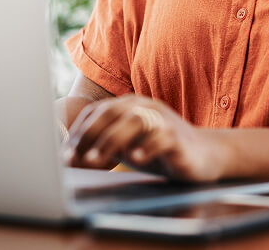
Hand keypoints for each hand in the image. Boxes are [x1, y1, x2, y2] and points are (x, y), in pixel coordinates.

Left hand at [63, 95, 222, 181]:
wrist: (203, 155)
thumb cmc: (159, 150)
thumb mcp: (128, 145)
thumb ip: (105, 146)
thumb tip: (71, 158)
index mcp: (130, 106)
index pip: (98, 112)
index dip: (79, 132)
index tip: (64, 154)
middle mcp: (145, 107)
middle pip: (112, 112)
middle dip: (89, 135)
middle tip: (74, 159)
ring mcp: (163, 120)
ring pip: (134, 121)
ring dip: (111, 141)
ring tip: (95, 161)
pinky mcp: (178, 138)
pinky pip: (161, 138)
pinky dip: (146, 147)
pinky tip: (135, 159)